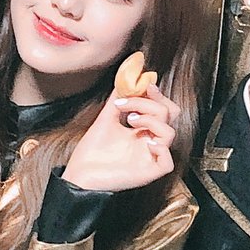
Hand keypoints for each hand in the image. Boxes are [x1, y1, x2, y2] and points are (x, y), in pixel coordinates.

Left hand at [63, 84, 178, 192]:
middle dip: (151, 104)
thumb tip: (126, 76)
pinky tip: (145, 143)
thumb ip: (118, 98)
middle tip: (128, 106)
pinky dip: (160, 149)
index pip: (162, 107)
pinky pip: (167, 162)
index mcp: (143, 130)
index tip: (144, 85)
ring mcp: (150, 157)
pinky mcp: (148, 173)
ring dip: (150, 120)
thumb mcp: (105, 118)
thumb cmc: (91, 151)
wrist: (79, 173)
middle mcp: (150, 142)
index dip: (157, 94)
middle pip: (170, 115)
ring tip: (129, 121)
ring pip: (170, 133)